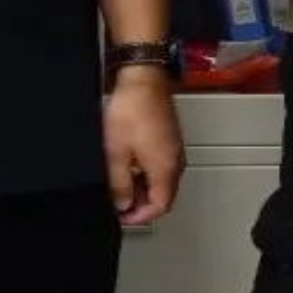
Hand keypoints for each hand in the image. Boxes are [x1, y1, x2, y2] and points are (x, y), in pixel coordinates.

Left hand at [103, 65, 183, 227]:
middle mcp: (175, 160)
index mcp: (166, 169)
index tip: (122, 217)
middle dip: (141, 203)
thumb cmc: (132, 108)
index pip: (160, 206)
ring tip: (121, 182)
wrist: (142, 76)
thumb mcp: (116, 153)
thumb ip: (120, 184)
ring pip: (162, 178)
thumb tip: (123, 204)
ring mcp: (174, 146)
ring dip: (143, 186)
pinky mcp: (169, 135)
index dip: (140, 216)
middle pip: (164, 194)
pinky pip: (162, 162)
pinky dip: (147, 170)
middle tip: (119, 202)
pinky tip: (130, 162)